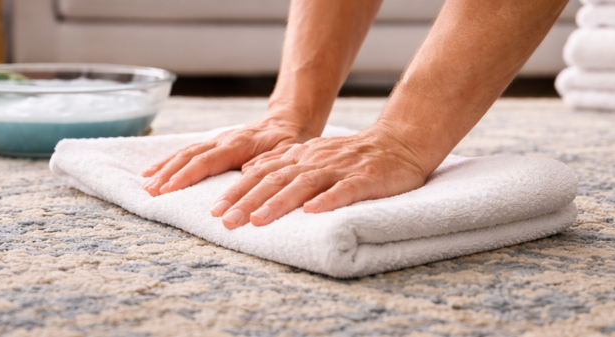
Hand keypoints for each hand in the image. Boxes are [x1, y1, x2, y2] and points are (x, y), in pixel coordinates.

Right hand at [141, 118, 317, 195]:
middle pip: (189, 156)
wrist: (289, 122)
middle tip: (150, 192)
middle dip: (168, 174)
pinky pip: (187, 152)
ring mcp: (217, 140)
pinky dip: (168, 162)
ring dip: (164, 168)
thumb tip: (247, 172)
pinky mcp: (214, 144)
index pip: (207, 161)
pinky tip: (152, 171)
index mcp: (239, 144)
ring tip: (145, 184)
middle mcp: (223, 140)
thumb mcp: (288, 153)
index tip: (168, 189)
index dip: (187, 175)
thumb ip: (270, 162)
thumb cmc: (291, 141)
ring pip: (184, 152)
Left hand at [210, 125, 437, 228]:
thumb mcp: (312, 154)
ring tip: (257, 220)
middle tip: (226, 220)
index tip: (215, 210)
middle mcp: (315, 161)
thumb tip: (246, 172)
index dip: (238, 191)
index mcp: (301, 157)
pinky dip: (327, 200)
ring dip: (278, 202)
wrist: (399, 143)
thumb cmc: (353, 156)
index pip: (262, 174)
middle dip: (248, 201)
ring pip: (303, 185)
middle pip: (276, 180)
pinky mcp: (365, 180)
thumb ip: (281, 162)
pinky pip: (344, 190)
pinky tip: (312, 211)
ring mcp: (340, 169)